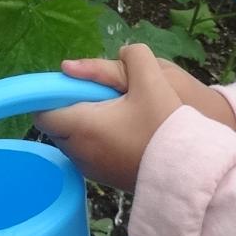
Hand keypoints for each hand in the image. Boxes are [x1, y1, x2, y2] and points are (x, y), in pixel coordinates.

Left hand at [34, 44, 185, 190]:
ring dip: (85, 123)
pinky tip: (126, 130)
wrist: (192, 171)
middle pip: (57, 125)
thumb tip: (76, 65)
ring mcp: (90, 169)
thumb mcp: (153, 80)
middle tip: (105, 96)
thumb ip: (128, 57)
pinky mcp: (104, 178)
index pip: (43, 112)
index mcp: (82, 127)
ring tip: (119, 113)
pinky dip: (97, 139)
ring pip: (73, 139)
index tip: (78, 84)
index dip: (54, 94)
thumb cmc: (167, 125)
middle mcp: (79, 152)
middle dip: (72, 106)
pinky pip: (88, 152)